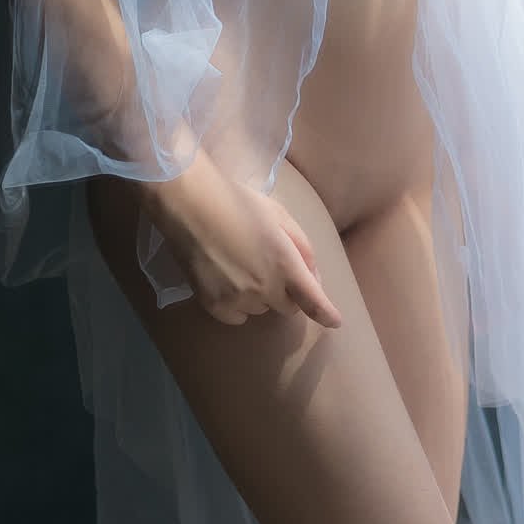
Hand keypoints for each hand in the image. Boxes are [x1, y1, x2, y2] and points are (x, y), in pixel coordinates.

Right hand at [143, 153, 343, 329]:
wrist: (189, 203)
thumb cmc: (238, 202)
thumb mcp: (280, 216)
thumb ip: (303, 248)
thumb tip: (313, 277)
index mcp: (285, 264)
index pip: (313, 300)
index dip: (326, 313)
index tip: (335, 322)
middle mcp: (265, 287)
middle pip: (288, 307)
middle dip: (287, 292)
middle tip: (272, 267)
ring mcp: (238, 299)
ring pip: (261, 310)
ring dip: (261, 296)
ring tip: (242, 266)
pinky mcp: (213, 306)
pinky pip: (237, 317)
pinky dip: (237, 305)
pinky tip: (226, 281)